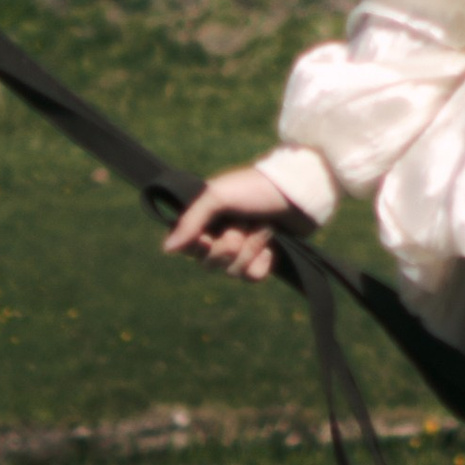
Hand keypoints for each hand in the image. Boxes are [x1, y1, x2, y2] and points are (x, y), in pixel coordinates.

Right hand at [162, 164, 312, 284]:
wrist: (298, 192)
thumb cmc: (255, 188)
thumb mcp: (218, 196)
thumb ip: (191, 221)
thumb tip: (166, 249)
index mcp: (206, 218)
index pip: (188, 248)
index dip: (199, 246)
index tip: (209, 236)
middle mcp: (220, 234)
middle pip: (210, 263)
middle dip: (230, 245)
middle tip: (244, 224)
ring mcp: (242, 247)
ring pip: (232, 271)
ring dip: (250, 249)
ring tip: (264, 227)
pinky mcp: (262, 256)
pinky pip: (252, 277)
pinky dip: (262, 263)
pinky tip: (271, 247)